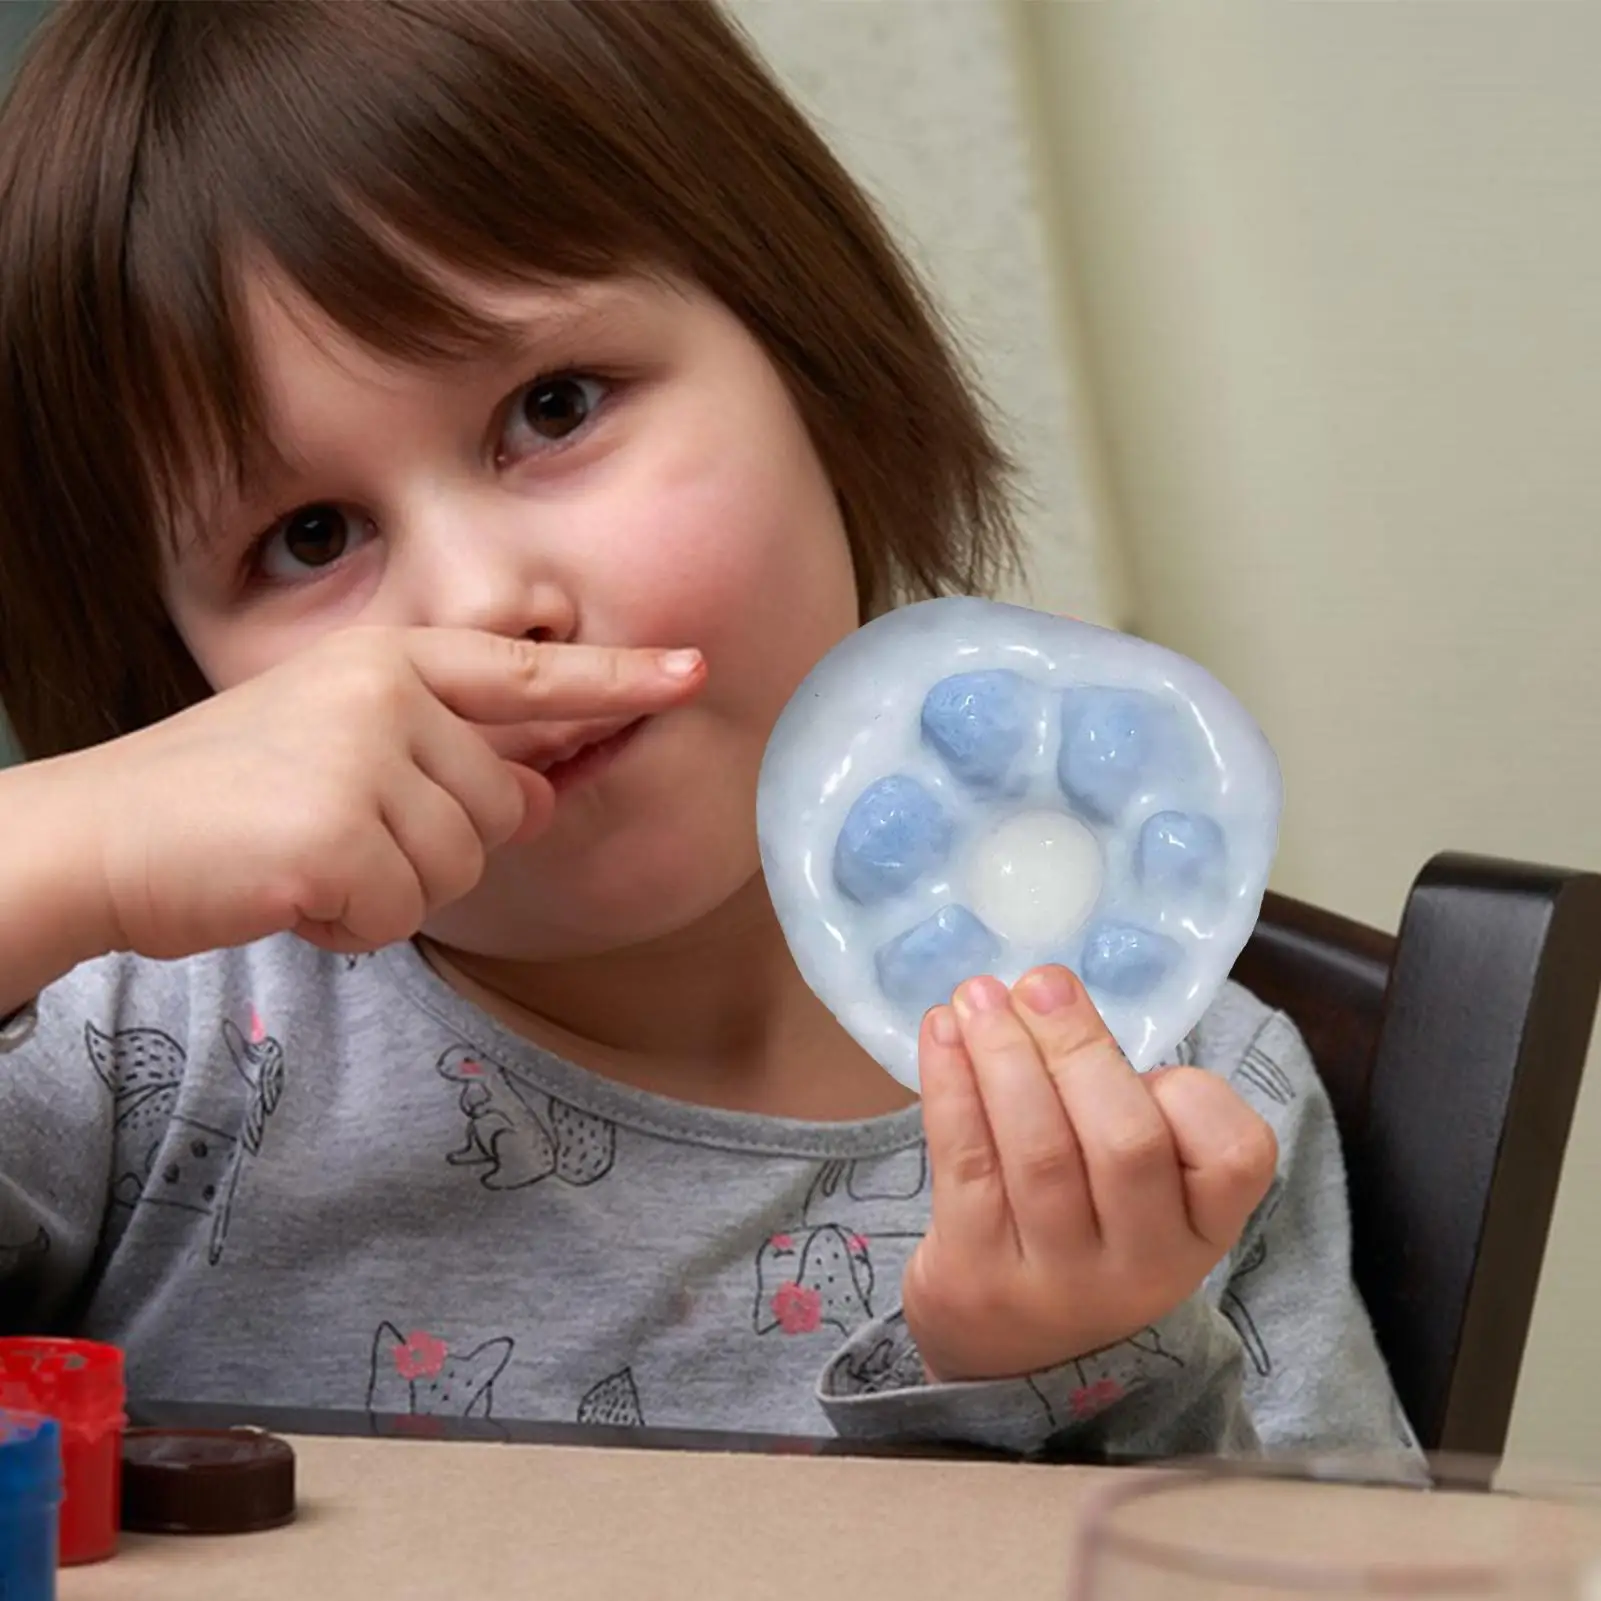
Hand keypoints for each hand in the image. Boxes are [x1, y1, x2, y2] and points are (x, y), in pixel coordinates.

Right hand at [69, 626, 703, 961]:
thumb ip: (445, 761)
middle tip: (337, 833)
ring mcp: (360, 757)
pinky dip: (354, 924)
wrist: (100, 834)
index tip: (692, 671)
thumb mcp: (341, 751)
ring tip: (308, 857)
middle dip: (433, 846)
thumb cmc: (224, 798)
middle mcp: (385, 694)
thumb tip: (540, 798)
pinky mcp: (336, 832)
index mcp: (388, 661)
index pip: (525, 671)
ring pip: (461, 867)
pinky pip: (404, 913)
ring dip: (391, 889)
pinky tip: (291, 890)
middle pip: (500, 809)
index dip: (616, 678)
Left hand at [903, 965, 1276, 1383]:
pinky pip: (965, 1163)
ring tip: (978, 995)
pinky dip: (950, 1085)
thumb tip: (1054, 1001)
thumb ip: (1126, 1108)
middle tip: (1041, 984)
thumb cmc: (1086, 1234)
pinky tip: (941, 1034)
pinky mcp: (976, 1276)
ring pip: (1039, 1149)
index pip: (1236, 1155)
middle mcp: (1141, 1265)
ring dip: (1005, 1054)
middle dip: (1079, 1047)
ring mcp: (1056, 1280)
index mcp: (1201, 1230)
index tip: (1144, 1059)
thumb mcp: (1141, 1195)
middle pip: (1125, 1142)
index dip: (1192, 1093)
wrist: (1011, 1361)